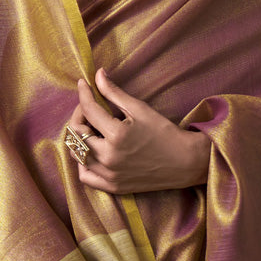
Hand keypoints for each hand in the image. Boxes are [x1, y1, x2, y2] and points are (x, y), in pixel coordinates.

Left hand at [66, 68, 209, 193]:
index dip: (83, 94)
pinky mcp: (113, 186)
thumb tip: (97, 74)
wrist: (184, 162)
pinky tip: (92, 151)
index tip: (83, 84)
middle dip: (79, 115)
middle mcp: (109, 157)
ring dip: (78, 138)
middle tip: (88, 107)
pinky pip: (85, 175)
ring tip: (91, 128)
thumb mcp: (140, 108)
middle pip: (76, 133)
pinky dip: (83, 162)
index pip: (88, 110)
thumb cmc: (164, 132)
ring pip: (76, 154)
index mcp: (117, 135)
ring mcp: (109, 174)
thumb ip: (114, 92)